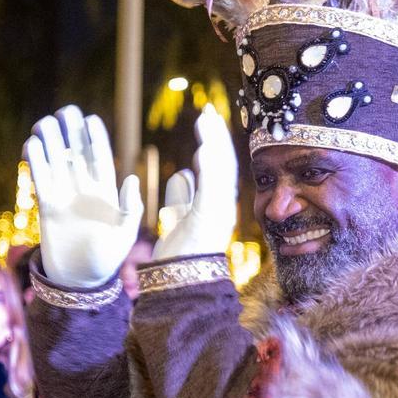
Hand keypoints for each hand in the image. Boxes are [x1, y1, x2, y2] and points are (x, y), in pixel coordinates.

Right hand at [24, 105, 142, 288]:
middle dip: (72, 132)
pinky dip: (36, 163)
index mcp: (106, 191)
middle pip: (76, 153)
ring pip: (57, 162)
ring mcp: (65, 196)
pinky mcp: (47, 206)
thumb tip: (131, 180)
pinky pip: (41, 179)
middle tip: (66, 111)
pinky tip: (32, 145)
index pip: (101, 158)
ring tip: (45, 122)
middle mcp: (84, 189)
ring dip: (51, 142)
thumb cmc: (108, 259)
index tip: (90, 119)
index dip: (96, 138)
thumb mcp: (126, 233)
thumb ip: (130, 207)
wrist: (81, 280)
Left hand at [152, 104, 237, 259]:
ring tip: (206, 120)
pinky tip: (204, 147)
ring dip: (213, 143)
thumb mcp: (177, 219)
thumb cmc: (179, 257)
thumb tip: (181, 176)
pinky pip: (212, 188)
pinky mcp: (209, 219)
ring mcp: (217, 212)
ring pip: (220, 171)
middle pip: (221, 163)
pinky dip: (210, 167)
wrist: (181, 286)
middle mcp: (219, 206)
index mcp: (211, 204)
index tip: (204, 122)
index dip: (211, 142)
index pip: (214, 167)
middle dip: (215, 136)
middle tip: (207, 112)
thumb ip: (180, 198)